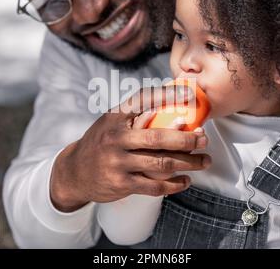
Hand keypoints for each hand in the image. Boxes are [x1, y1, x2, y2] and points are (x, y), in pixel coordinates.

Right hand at [50, 85, 210, 211]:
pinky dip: (174, 184)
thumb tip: (172, 96)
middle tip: (204, 139)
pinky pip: (154, 185)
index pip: (144, 99)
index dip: (168, 95)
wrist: (74, 172)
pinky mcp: (121, 183)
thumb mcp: (111, 121)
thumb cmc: (101, 142)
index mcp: (116, 117)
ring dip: (188, 163)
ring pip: (161, 162)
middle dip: (186, 138)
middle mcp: (116, 137)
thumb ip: (136, 113)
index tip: (190, 94)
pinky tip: (185, 181)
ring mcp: (117, 161)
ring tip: (204, 161)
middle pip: (158, 136)